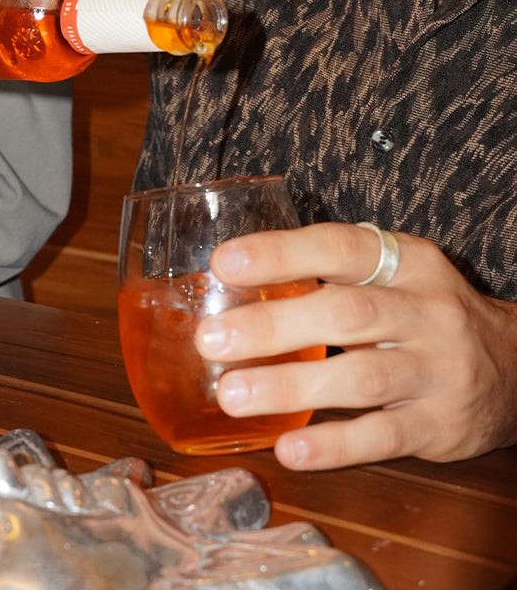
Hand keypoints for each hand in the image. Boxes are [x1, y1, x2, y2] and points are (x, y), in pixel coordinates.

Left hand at [194, 222, 516, 469]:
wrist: (513, 366)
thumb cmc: (424, 313)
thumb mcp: (394, 276)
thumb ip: (332, 275)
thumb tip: (235, 277)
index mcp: (408, 263)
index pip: (340, 249)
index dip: (282, 253)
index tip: (224, 263)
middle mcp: (427, 311)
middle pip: (346, 314)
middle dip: (274, 327)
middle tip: (211, 339)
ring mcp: (438, 370)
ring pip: (362, 378)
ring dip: (291, 387)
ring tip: (231, 394)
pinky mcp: (441, 426)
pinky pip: (384, 437)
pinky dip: (334, 446)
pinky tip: (288, 448)